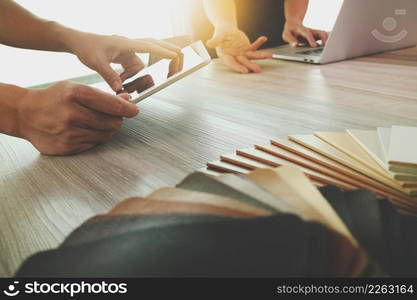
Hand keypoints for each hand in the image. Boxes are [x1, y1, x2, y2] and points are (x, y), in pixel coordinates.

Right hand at [17, 81, 138, 154]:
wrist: (24, 114)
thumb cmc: (54, 99)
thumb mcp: (75, 88)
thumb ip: (102, 96)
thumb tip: (127, 101)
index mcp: (74, 94)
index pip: (111, 104)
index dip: (127, 108)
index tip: (134, 110)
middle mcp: (72, 114)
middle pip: (113, 122)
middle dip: (117, 119)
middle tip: (112, 116)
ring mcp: (69, 133)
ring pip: (106, 135)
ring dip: (106, 130)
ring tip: (94, 123)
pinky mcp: (66, 147)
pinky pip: (94, 144)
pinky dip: (94, 138)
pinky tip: (83, 131)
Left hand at [65, 32, 181, 90]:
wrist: (77, 42)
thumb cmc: (86, 48)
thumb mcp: (96, 63)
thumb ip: (110, 76)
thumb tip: (120, 90)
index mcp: (125, 43)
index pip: (148, 46)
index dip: (162, 50)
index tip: (175, 54)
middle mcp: (128, 45)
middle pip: (153, 45)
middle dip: (166, 50)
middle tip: (180, 54)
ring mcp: (127, 50)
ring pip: (140, 63)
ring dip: (134, 74)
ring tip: (120, 81)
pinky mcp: (124, 55)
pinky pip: (133, 66)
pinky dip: (129, 75)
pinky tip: (120, 79)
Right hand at [207, 25, 272, 73]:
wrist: (226, 29)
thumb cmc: (220, 33)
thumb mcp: (218, 35)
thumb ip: (215, 40)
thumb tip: (209, 43)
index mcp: (226, 56)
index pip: (232, 63)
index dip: (238, 67)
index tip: (244, 71)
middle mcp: (235, 56)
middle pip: (244, 62)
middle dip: (251, 66)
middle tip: (258, 70)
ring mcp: (242, 53)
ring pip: (252, 57)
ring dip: (260, 57)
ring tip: (269, 56)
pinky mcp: (247, 48)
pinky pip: (254, 46)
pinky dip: (259, 43)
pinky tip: (264, 39)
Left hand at [282, 22, 327, 47]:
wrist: (293, 24)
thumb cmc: (290, 31)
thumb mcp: (286, 35)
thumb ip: (290, 40)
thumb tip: (295, 45)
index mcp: (302, 29)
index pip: (308, 33)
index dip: (311, 39)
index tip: (314, 46)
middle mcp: (310, 30)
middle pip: (319, 32)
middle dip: (324, 39)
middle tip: (325, 47)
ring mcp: (314, 33)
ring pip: (323, 34)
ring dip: (327, 40)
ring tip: (328, 48)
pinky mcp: (316, 36)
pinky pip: (323, 37)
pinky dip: (326, 41)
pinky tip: (326, 48)